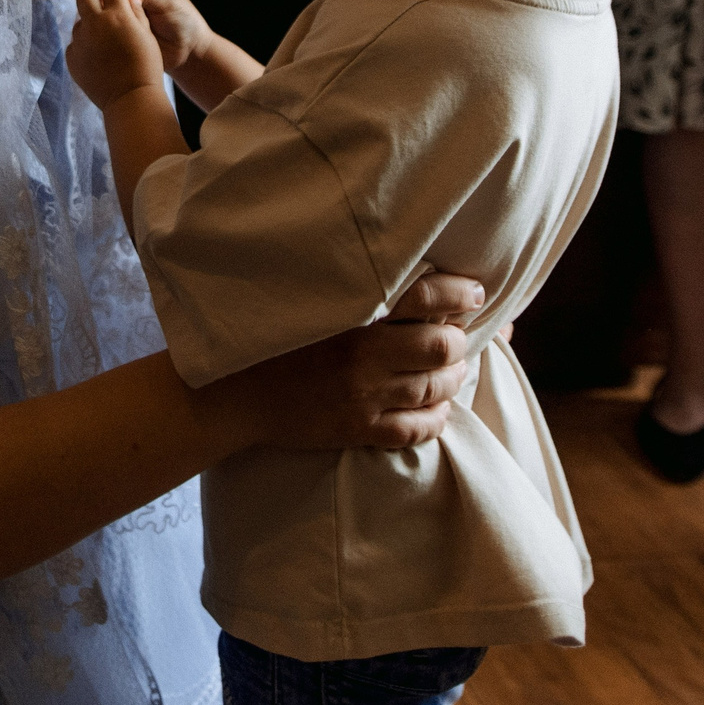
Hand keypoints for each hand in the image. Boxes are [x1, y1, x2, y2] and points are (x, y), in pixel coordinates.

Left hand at [66, 0, 163, 109]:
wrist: (131, 98)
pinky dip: (84, 46)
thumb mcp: (147, 34)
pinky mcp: (71, 57)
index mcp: (117, 13)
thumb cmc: (146, 65)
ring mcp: (80, 40)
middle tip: (103, 10)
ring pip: (79, 22)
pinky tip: (99, 59)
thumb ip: (135, 10)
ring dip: (89, 25)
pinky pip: (75, 44)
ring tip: (105, 43)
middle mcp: (94, 23)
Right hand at [109, 0, 212, 71]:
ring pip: (114, 1)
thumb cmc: (184, 21)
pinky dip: (110, 16)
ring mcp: (131, 12)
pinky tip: (110, 19)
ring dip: (110, 1)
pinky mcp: (126, 28)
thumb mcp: (168, 3)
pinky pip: (114, 19)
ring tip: (112, 5)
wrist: (188, 50)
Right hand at [233, 287, 479, 451]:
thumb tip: (411, 275)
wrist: (230, 390)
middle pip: (441, 347)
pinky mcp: (356, 428)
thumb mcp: (310, 296)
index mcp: (352, 312)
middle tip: (457, 336)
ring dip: (454, 378)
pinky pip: (415, 429)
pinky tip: (436, 408)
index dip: (460, 293)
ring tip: (452, 370)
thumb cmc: (272, 336)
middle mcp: (362, 353)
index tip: (474, 293)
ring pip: (435, 388)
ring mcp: (361, 394)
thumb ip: (358, 285)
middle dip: (459, 341)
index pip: (427, 295)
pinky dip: (436, 419)